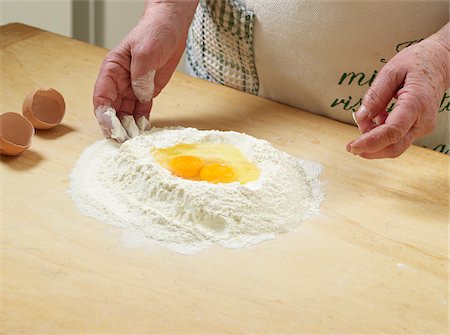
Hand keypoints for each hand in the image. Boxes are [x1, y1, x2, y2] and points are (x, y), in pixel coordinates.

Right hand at [93, 0, 197, 141]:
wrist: (171, 28)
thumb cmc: (154, 32)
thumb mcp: (145, 51)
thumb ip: (140, 75)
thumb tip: (140, 95)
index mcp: (112, 71)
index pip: (101, 98)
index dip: (104, 116)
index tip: (112, 128)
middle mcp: (119, 83)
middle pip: (111, 110)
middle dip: (116, 127)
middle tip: (124, 140)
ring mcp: (132, 89)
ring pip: (125, 114)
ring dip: (128, 127)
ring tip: (135, 139)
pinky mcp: (147, 93)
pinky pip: (141, 112)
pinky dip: (142, 122)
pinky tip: (144, 131)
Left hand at [347, 23, 448, 158]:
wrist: (440, 63)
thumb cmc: (418, 63)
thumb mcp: (391, 71)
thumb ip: (375, 94)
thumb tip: (361, 116)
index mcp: (416, 103)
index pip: (393, 131)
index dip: (370, 142)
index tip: (353, 146)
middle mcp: (422, 120)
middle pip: (394, 147)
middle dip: (369, 149)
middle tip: (351, 144)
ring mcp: (422, 126)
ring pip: (395, 146)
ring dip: (374, 140)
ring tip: (367, 119)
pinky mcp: (418, 128)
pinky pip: (397, 138)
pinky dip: (381, 135)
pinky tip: (377, 118)